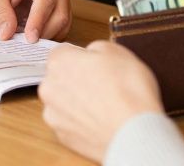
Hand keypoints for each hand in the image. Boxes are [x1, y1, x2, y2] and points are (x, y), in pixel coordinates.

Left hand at [0, 0, 71, 42]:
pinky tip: (32, 36)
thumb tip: (7, 34)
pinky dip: (48, 36)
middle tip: (23, 42)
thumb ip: (0, 13)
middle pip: (59, 13)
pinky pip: (62, 27)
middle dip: (43, 32)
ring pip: (63, 23)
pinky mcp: (62, 8)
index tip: (30, 38)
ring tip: (24, 38)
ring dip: (46, 35)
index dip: (38, 21)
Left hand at [39, 41, 163, 161]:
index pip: (63, 53)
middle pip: (60, 78)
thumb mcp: (117, 51)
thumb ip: (95, 48)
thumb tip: (91, 54)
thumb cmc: (129, 90)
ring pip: (63, 102)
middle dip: (77, 80)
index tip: (95, 65)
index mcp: (59, 61)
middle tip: (103, 86)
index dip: (82, 58)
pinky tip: (100, 122)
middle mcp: (49, 87)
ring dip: (77, 102)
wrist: (135, 132)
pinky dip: (81, 123)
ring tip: (104, 107)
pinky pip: (69, 124)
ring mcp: (53, 114)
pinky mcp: (62, 136)